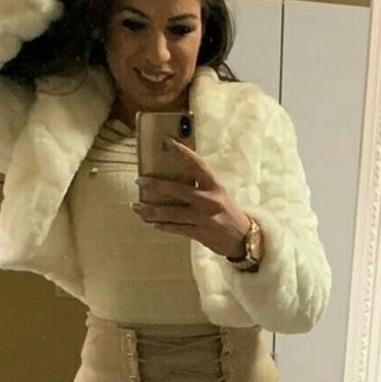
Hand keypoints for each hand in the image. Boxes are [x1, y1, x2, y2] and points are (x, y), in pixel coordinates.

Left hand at [131, 140, 250, 259]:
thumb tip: (177, 177)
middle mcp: (208, 201)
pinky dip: (162, 226)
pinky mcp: (199, 234)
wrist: (244, 239)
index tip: (168, 142)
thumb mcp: (220, 194)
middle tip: (139, 180)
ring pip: (171, 213)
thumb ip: (202, 186)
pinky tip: (151, 223)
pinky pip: (176, 228)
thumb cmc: (229, 214)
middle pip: (177, 190)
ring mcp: (203, 218)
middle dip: (155, 185)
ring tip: (136, 206)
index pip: (197, 165)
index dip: (183, 153)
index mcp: (215, 187)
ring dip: (151, 210)